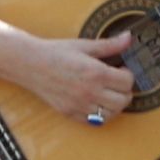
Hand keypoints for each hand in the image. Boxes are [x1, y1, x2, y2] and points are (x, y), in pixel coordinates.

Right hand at [9, 30, 139, 123]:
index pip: (127, 82)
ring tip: (109, 93)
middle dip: (125, 91)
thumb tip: (128, 37)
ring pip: (111, 114)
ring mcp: (80, 105)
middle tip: (118, 82)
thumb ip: (110, 44)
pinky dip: (100, 115)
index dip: (128, 75)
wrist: (31, 64)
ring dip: (115, 105)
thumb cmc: (57, 52)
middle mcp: (90, 91)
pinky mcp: (71, 113)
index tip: (121, 69)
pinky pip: (95, 122)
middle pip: (123, 100)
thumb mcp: (85, 46)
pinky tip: (96, 102)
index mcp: (96, 72)